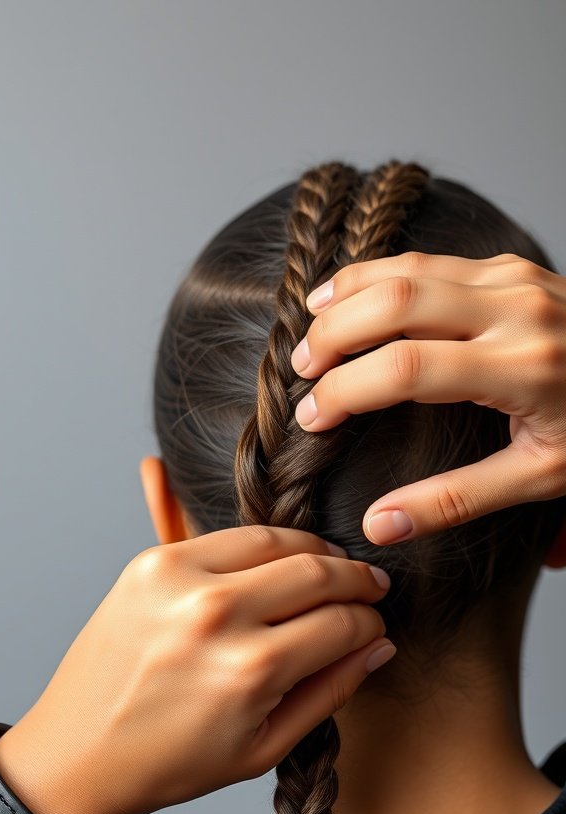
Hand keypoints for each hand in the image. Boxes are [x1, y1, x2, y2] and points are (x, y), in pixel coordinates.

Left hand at [0, 527, 393, 813]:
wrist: (76, 752)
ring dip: (314, 550)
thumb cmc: (168, 762)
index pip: (342, 623)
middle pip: (318, 570)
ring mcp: (179, 579)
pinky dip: (261, 546)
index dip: (371, 623)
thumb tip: (378, 647)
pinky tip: (277, 563)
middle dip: (356, 578)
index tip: (376, 625)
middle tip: (369, 586)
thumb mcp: (264, 748)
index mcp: (250, 670)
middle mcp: (216, 615)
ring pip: (276, 539)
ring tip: (330, 567)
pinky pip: (226, 537)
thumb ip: (330, 692)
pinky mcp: (151, 561)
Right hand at [291, 252, 565, 543]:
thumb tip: (380, 526)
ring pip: (409, 268)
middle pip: (397, 302)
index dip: (346, 392)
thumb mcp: (540, 478)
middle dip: (335, 333)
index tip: (312, 417)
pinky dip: (382, 274)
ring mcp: (515, 279)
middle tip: (300, 368)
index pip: (407, 370)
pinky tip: (352, 295)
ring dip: (350, 294)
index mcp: (522, 369)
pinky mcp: (512, 266)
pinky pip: (431, 259)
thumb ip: (456, 500)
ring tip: (310, 326)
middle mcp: (516, 312)